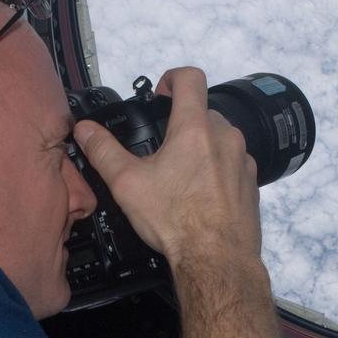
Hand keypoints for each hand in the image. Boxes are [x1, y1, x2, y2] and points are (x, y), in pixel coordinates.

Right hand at [72, 67, 261, 266]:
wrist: (217, 260)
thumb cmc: (176, 221)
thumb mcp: (127, 184)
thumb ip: (103, 151)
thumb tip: (85, 130)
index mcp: (195, 129)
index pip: (190, 78)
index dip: (172, 78)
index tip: (161, 94)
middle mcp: (226, 138)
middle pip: (204, 113)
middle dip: (183, 125)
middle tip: (163, 151)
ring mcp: (243, 161)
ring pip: (221, 140)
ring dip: (202, 149)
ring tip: (181, 178)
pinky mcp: (252, 184)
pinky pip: (233, 165)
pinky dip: (217, 172)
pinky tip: (201, 197)